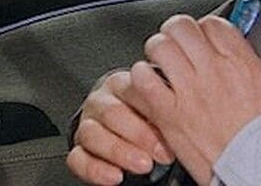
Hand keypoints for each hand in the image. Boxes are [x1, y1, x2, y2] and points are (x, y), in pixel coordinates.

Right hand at [68, 70, 175, 184]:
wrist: (129, 131)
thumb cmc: (146, 115)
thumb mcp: (157, 105)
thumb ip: (163, 104)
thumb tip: (183, 112)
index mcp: (121, 84)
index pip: (130, 89)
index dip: (151, 108)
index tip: (171, 128)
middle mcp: (100, 102)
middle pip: (110, 113)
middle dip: (137, 134)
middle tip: (160, 151)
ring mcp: (86, 125)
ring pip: (92, 134)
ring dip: (119, 151)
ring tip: (143, 165)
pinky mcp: (78, 149)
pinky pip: (77, 158)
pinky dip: (96, 170)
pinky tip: (115, 177)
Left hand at [120, 14, 260, 184]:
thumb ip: (246, 62)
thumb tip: (234, 50)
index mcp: (239, 61)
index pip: (212, 23)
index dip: (203, 28)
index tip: (201, 37)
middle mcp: (212, 70)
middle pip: (182, 27)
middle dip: (176, 32)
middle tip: (176, 44)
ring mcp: (189, 90)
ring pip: (159, 47)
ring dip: (157, 52)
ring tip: (160, 63)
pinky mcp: (170, 114)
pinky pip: (142, 81)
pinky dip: (141, 79)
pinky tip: (148, 86)